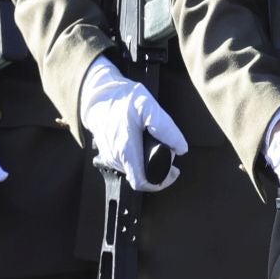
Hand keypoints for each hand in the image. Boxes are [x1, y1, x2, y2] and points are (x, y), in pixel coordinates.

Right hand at [79, 58, 186, 191]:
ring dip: (149, 164)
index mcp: (126, 151)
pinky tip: (145, 145)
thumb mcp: (147, 106)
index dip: (160, 183)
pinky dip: (139, 158)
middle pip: (141, 176)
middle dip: (159, 170)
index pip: (142, 182)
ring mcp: (110, 157)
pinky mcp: (108, 153)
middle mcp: (116, 158)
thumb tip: (181, 149)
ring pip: (134, 170)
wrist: (98, 96)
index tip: (173, 172)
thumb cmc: (122, 100)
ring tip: (159, 147)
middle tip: (170, 153)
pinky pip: (126, 162)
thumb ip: (165, 128)